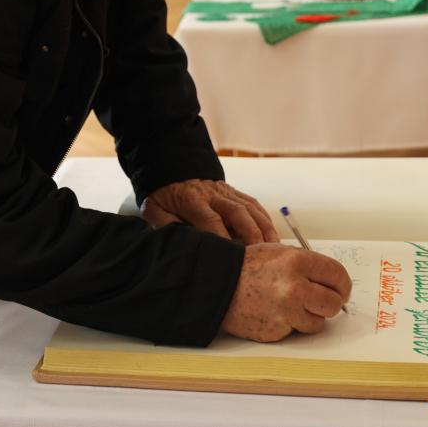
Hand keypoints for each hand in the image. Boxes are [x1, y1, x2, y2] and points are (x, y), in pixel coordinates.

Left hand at [143, 179, 277, 244]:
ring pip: (250, 208)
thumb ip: (165, 226)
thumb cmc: (164, 195)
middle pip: (237, 212)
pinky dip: (265, 220)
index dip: (222, 238)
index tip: (230, 257)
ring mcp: (226, 191)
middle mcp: (213, 194)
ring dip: (264, 228)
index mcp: (191, 199)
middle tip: (260, 254)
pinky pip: (254, 204)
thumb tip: (178, 244)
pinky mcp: (235, 192)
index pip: (210, 219)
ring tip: (273, 249)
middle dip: (251, 233)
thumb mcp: (154, 210)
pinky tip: (272, 236)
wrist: (172, 169)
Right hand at [220, 244, 351, 342]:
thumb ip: (306, 264)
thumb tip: (332, 280)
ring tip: (294, 307)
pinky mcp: (277, 331)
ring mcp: (286, 312)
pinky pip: (296, 331)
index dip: (342, 285)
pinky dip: (291, 324)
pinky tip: (276, 313)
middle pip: (334, 303)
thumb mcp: (278, 252)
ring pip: (319, 322)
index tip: (340, 290)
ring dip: (311, 316)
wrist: (218, 285)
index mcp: (298, 262)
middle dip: (331, 303)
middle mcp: (295, 287)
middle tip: (322, 301)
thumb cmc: (247, 266)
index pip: (338, 276)